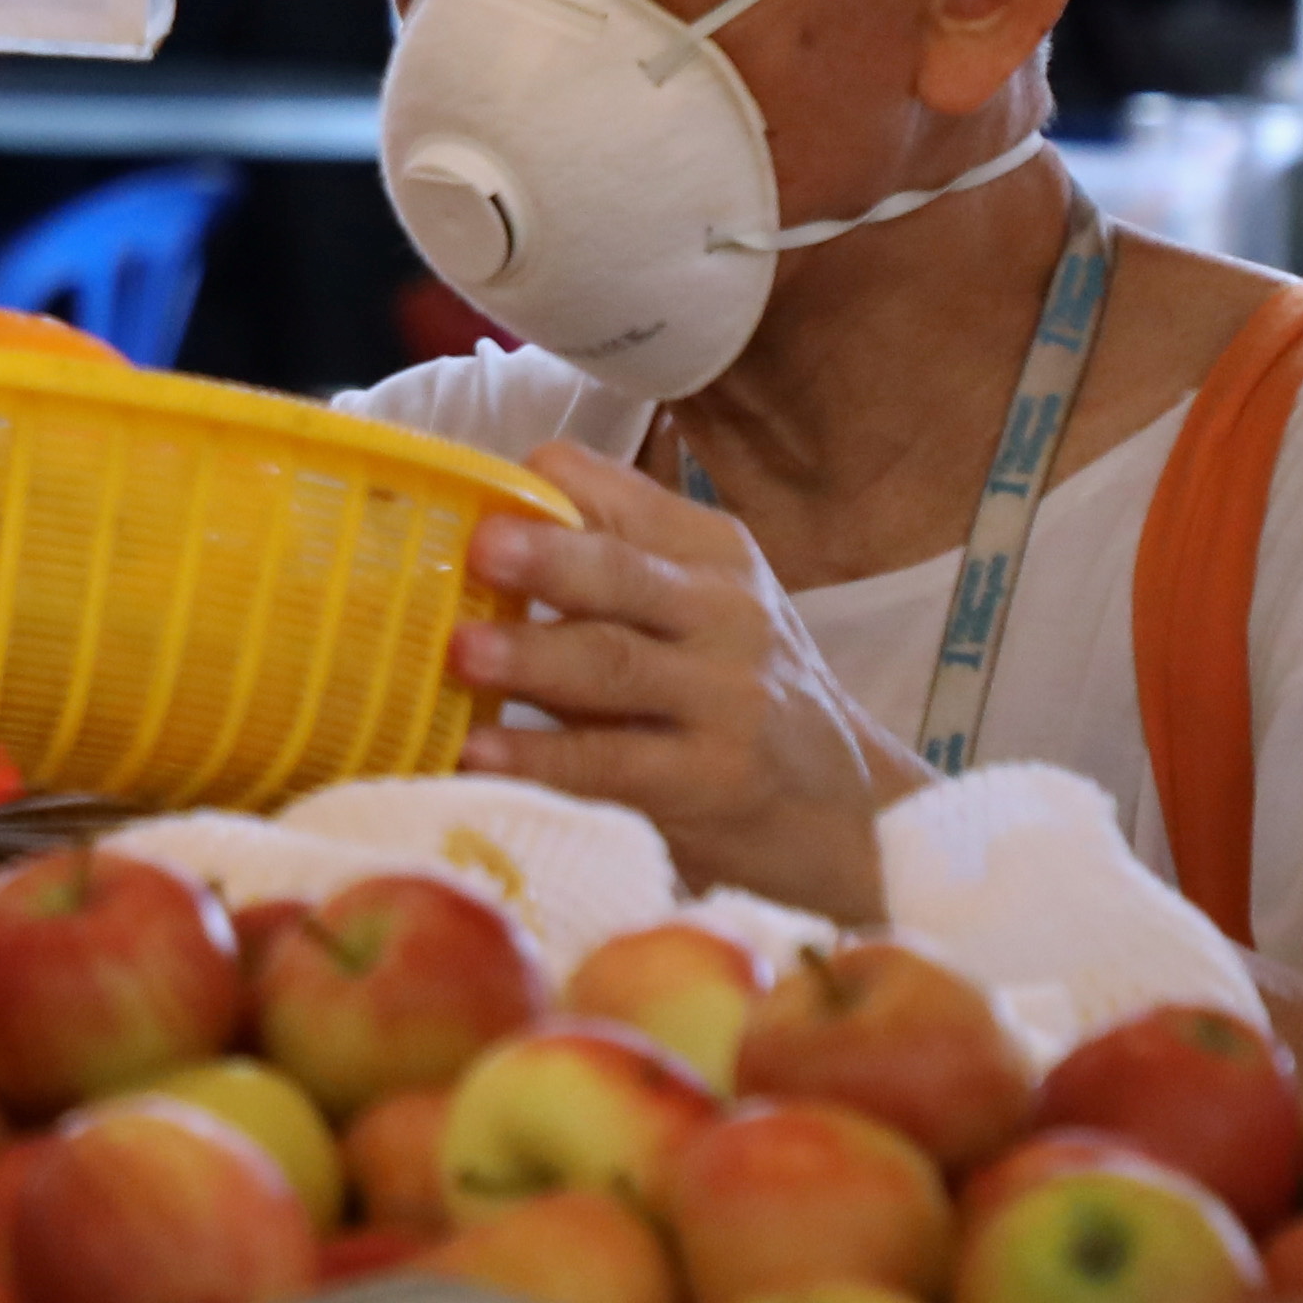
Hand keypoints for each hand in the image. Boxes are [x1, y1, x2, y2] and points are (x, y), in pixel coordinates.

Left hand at [454, 442, 925, 923]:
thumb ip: (600, 565)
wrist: (847, 808)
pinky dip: (542, 759)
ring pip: (616, 665)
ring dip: (533, 658)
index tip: (462, 501)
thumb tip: (456, 532)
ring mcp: (726, 697)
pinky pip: (614, 764)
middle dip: (549, 558)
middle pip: (623, 573)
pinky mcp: (713, 780)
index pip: (612, 494)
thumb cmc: (733, 690)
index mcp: (706, 549)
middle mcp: (723, 610)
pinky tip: (479, 754)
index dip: (537, 494)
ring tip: (460, 653)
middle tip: (479, 549)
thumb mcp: (690, 606)